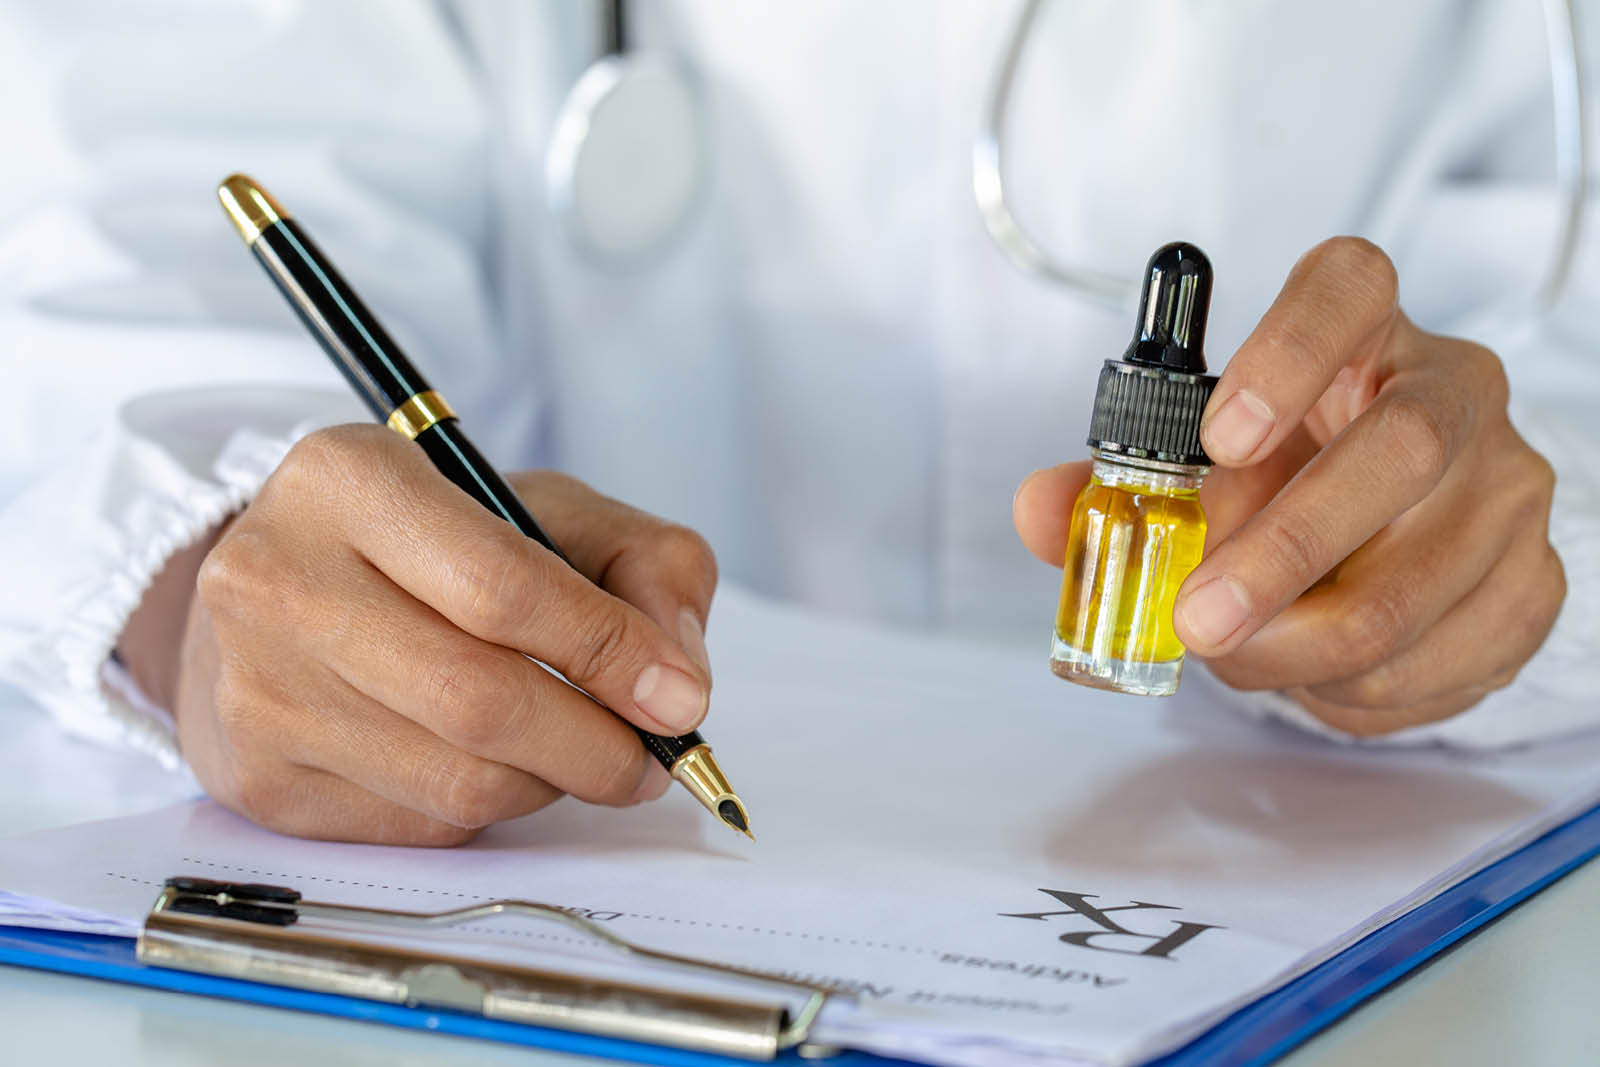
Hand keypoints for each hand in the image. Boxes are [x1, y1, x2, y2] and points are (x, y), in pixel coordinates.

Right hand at [156, 424, 716, 843]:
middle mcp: (276, 578)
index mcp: (349, 480)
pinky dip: (488, 805)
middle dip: (596, 745)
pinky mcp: (260, 779)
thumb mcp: (551, 511)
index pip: (502, 587)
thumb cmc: (437, 548)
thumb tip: (679, 684)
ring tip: (578, 751)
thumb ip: (646, 567)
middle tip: (652, 757)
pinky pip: (420, 822)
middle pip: (478, 699)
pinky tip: (492, 761)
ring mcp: (257, 688)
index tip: (680, 698)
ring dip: (550, 782)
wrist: (284, 594)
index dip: (609, 652)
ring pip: (457, 779)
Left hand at [1015, 237, 1564, 733]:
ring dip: (1294, 646)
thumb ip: (1116, 482)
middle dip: (1284, 552)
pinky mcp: (1530, 583)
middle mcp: (1455, 392)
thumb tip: (1042, 510)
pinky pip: (1434, 661)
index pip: (1347, 291)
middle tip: (1197, 617)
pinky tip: (1307, 669)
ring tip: (1234, 652)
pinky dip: (1347, 689)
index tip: (1217, 436)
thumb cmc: (1285, 475)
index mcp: (1365, 331)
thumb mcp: (1200, 463)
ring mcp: (1508, 489)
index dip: (1284, 354)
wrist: (1387, 535)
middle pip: (1401, 452)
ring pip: (1408, 587)